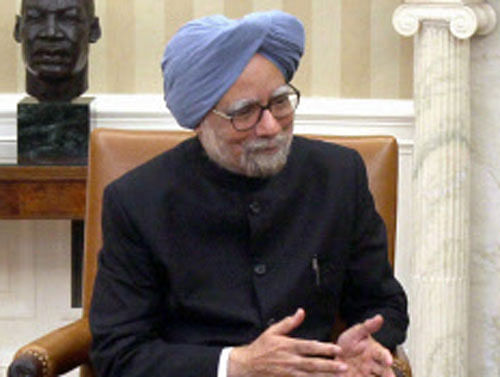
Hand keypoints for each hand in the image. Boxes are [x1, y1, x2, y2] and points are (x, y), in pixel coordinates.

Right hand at [228, 308, 347, 376]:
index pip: (310, 347)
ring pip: (310, 376)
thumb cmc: (261, 347)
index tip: (337, 349)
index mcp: (288, 346)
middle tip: (344, 367)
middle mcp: (290, 360)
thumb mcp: (273, 331)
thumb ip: (289, 323)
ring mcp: (288, 373)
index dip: (324, 348)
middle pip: (313, 364)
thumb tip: (301, 312)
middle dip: (330, 366)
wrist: (247, 365)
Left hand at [336, 315, 393, 376]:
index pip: (383, 354)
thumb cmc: (350, 342)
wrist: (336, 354)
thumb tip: (379, 317)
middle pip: (384, 372)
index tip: (389, 361)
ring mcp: (365, 374)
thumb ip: (368, 326)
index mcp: (375, 351)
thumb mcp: (356, 332)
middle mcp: (373, 365)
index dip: (386, 357)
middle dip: (388, 375)